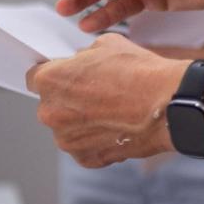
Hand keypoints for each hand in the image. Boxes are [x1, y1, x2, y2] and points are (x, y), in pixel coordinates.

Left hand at [26, 33, 186, 167]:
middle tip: (96, 94)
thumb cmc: (140, 73)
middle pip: (51, 105)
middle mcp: (49, 113)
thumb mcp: (107, 45)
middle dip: (68, 100)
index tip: (64, 78)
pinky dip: (96, 140)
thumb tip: (81, 63)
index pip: (35, 77)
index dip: (53, 75)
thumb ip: (84, 57)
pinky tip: (117, 127)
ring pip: (67, 128)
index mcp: (49, 81)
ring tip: (112, 112)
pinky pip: (84, 147)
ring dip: (82, 122)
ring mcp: (65, 139)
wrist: (168, 105)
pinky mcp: (84, 158)